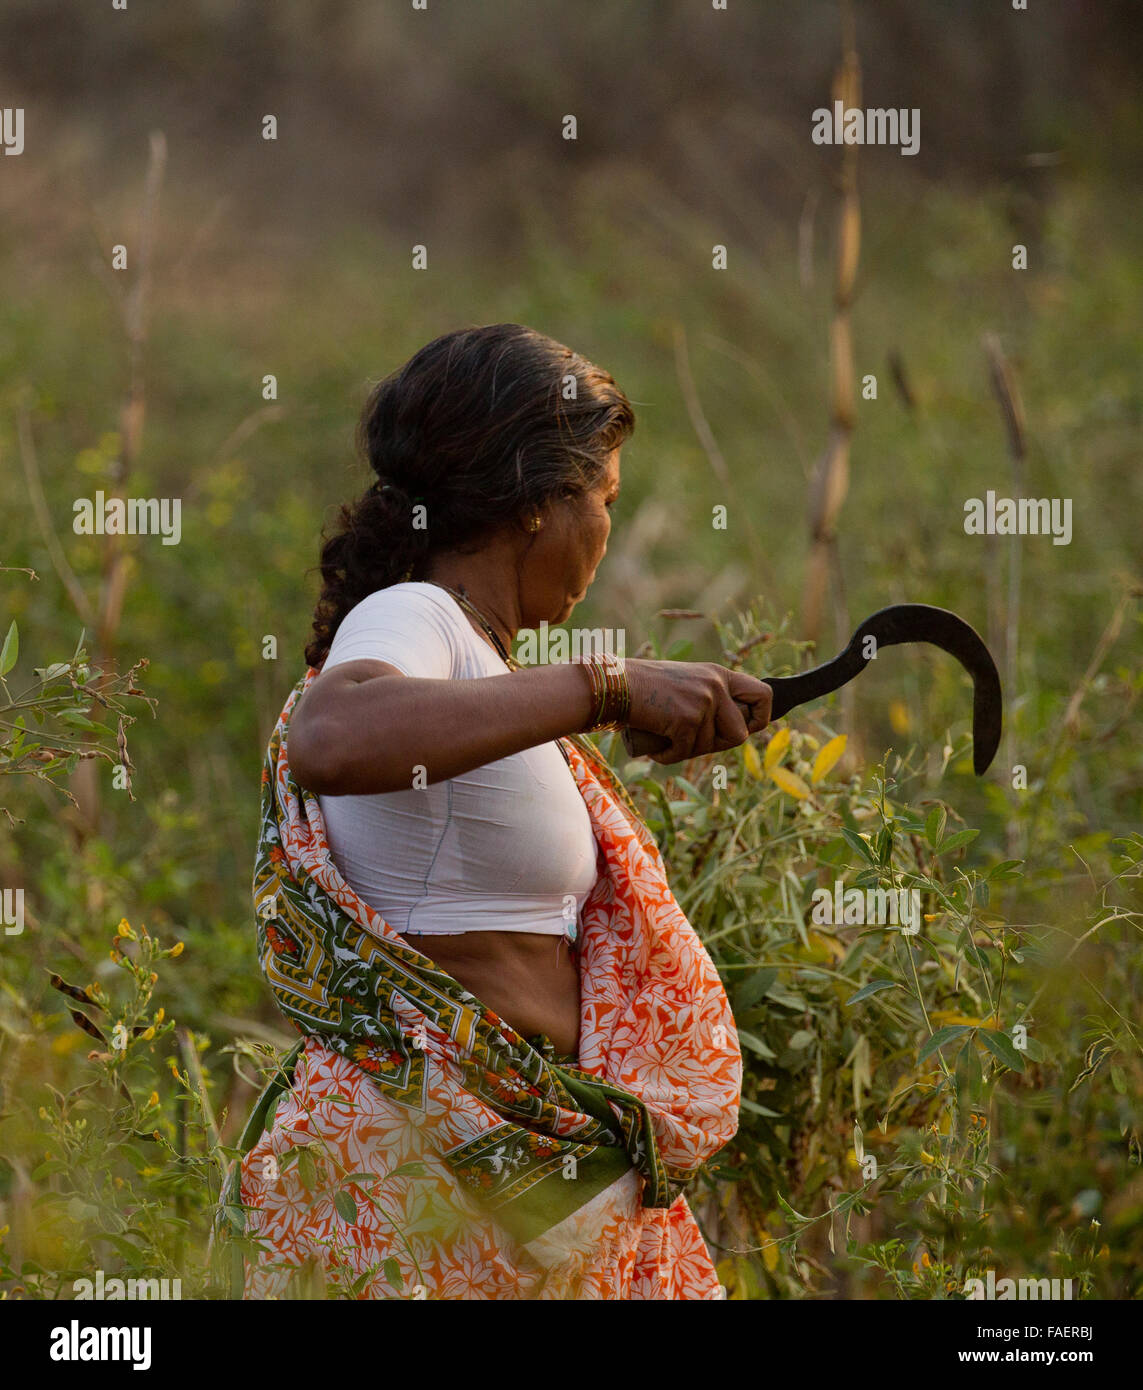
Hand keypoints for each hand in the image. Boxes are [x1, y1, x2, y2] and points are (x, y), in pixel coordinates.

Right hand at [622, 658, 772, 763]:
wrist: (616, 685)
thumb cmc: (645, 688)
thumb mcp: (687, 685)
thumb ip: (710, 700)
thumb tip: (736, 730)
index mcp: (719, 674)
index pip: (763, 695)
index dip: (760, 718)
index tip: (748, 728)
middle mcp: (716, 685)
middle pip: (740, 734)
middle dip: (716, 744)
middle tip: (691, 740)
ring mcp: (703, 702)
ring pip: (709, 747)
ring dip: (686, 749)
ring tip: (665, 734)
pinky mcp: (687, 719)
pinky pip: (685, 753)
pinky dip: (668, 755)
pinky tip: (656, 744)